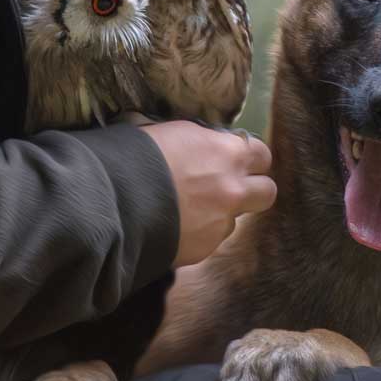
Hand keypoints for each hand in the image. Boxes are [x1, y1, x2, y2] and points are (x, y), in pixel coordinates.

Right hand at [138, 120, 275, 266]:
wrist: (113, 201)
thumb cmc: (135, 155)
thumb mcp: (170, 132)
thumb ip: (198, 141)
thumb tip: (201, 144)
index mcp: (227, 153)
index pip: (262, 154)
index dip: (250, 158)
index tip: (235, 159)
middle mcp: (233, 188)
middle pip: (267, 192)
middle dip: (253, 190)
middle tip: (228, 187)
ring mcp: (220, 223)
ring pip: (235, 219)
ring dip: (220, 215)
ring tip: (189, 210)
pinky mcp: (204, 249)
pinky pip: (210, 240)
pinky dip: (198, 234)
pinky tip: (174, 227)